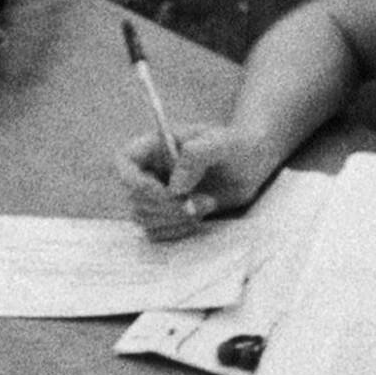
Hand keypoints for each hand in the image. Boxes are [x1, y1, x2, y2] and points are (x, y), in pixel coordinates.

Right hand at [115, 121, 282, 240]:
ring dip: (174, 220)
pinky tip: (199, 217)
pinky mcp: (166, 215)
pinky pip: (156, 231)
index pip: (124, 162)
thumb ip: (197, 155)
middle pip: (134, 197)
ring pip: (143, 218)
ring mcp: (156, 195)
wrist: (251, 165)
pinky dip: (176, 230)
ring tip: (206, 205)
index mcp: (155, 146)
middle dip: (165, 207)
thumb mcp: (222, 143)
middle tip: (196, 204)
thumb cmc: (236, 145)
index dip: (135, 181)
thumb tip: (174, 187)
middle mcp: (150, 171)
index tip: (165, 192)